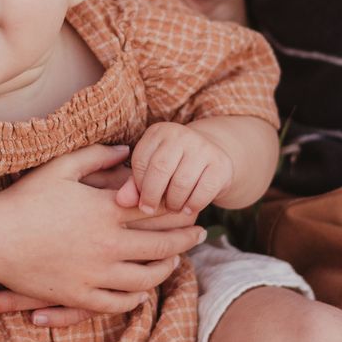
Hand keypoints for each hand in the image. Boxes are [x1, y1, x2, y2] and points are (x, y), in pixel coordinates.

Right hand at [0, 144, 203, 328]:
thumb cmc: (24, 199)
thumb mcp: (61, 167)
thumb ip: (97, 156)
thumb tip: (127, 151)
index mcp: (106, 211)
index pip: (157, 211)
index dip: (180, 209)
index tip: (192, 207)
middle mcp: (107, 245)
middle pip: (161, 245)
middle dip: (186, 239)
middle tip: (199, 234)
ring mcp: (95, 274)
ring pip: (146, 277)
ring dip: (166, 269)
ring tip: (174, 262)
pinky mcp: (79, 296)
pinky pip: (119, 303)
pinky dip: (136, 297)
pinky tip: (142, 290)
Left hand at [117, 122, 234, 214]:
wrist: (212, 158)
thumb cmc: (173, 168)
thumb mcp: (151, 171)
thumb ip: (133, 185)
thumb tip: (120, 201)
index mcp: (159, 132)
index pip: (141, 161)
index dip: (139, 186)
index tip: (141, 199)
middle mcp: (182, 134)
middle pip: (160, 170)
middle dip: (152, 196)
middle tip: (151, 209)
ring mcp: (203, 147)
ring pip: (181, 183)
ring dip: (173, 203)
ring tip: (171, 208)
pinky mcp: (221, 164)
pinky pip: (202, 192)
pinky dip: (192, 206)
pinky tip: (187, 209)